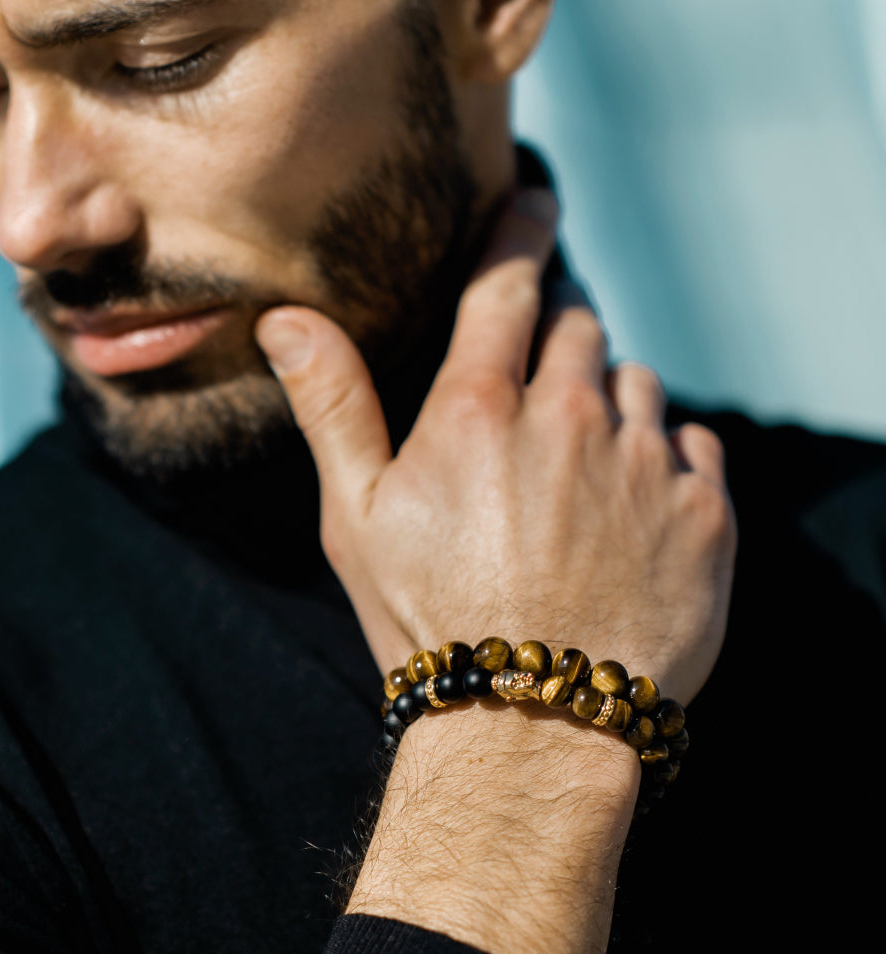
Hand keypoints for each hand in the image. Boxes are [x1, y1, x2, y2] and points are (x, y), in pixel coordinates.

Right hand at [256, 190, 735, 706]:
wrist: (534, 720)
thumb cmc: (429, 622)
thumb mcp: (355, 520)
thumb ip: (330, 407)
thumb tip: (284, 318)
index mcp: (477, 411)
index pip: (506, 286)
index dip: (519, 232)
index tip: (534, 200)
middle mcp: (566, 416)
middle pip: (577, 327)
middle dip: (557, 341)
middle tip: (535, 399)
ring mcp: (640, 460)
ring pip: (634, 383)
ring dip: (606, 404)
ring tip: (574, 476)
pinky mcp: (701, 508)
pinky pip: (688, 443)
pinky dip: (661, 458)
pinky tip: (626, 511)